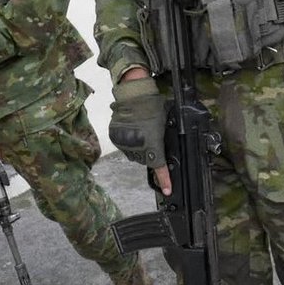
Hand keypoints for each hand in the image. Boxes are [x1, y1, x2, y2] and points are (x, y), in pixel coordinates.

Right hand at [110, 72, 170, 195]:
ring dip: (139, 148)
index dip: (164, 179)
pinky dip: (129, 142)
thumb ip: (162, 141)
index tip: (167, 189)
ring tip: (141, 131)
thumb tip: (162, 150)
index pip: (159, 166)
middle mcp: (138, 147)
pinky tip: (132, 131)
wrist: (133, 95)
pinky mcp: (116, 138)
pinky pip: (125, 146)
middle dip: (149, 154)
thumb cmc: (152, 107)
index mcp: (152, 145)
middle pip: (145, 160)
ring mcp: (125, 144)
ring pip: (134, 154)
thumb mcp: (163, 125)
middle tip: (150, 138)